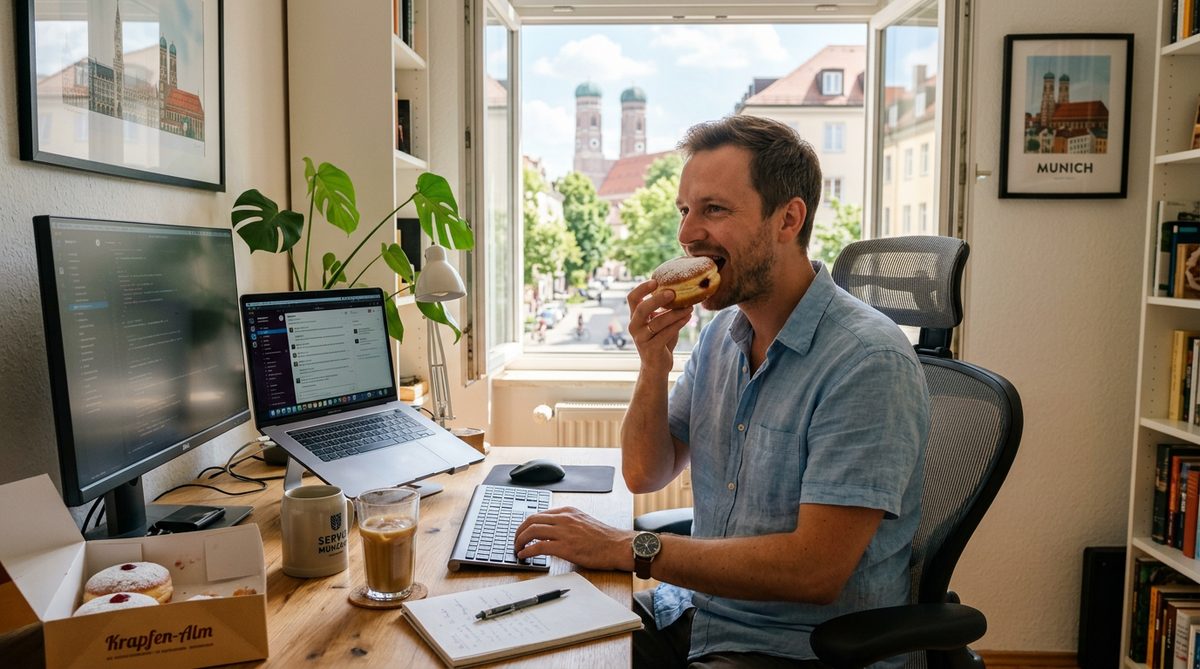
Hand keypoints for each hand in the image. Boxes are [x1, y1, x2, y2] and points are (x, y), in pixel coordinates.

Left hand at [514, 507, 633, 570]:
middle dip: (519, 531)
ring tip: (518, 549)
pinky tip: (524, 555)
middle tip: (516, 541)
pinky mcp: (565, 547)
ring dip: (520, 541)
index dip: (526, 524)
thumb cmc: (604, 538)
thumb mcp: (583, 522)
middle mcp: (564, 518)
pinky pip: (539, 546)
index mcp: (568, 511)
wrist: (618, 546)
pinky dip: (527, 551)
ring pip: (532, 531)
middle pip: (531, 520)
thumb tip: (551, 533)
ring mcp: (564, 532)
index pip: (539, 514)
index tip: (522, 532)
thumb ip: (567, 523)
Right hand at [626, 280, 693, 372]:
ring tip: (689, 307)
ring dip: (675, 313)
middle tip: (673, 292)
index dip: (641, 288)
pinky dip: (678, 324)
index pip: (632, 298)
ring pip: (657, 322)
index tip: (655, 281)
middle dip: (657, 299)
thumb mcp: (660, 322)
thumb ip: (664, 309)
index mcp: (635, 317)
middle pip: (642, 308)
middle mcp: (634, 326)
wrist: (657, 366)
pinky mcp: (650, 348)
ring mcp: (641, 338)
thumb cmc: (660, 340)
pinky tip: (688, 318)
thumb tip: (681, 290)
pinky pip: (665, 333)